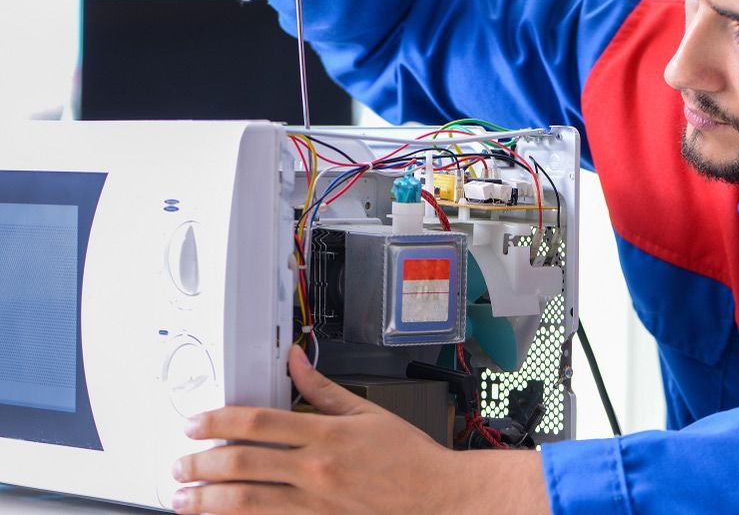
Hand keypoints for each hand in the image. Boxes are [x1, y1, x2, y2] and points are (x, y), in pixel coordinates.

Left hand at [171, 345, 549, 513]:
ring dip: (209, 500)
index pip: (259, 422)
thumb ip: (321, 388)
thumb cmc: (407, 457)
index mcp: (325, 435)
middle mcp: (315, 470)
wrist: (437, 497)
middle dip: (204, 463)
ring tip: (184, 498)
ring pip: (248, 501)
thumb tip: (295, 360)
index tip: (196, 423)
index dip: (219, 421)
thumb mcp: (366, 413)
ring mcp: (315, 504)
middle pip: (245, 463)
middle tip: (180, 464)